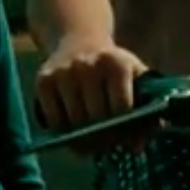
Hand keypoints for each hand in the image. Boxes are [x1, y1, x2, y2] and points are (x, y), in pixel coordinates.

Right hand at [32, 34, 154, 154]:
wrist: (80, 42)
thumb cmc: (113, 68)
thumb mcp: (135, 76)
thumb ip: (146, 107)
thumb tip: (139, 146)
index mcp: (116, 64)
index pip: (121, 108)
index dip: (125, 130)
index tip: (126, 141)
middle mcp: (88, 65)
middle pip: (97, 117)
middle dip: (104, 138)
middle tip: (108, 147)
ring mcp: (63, 72)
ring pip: (74, 122)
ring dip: (84, 139)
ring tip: (92, 146)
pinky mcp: (44, 81)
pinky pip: (53, 120)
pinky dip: (63, 134)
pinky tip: (74, 135)